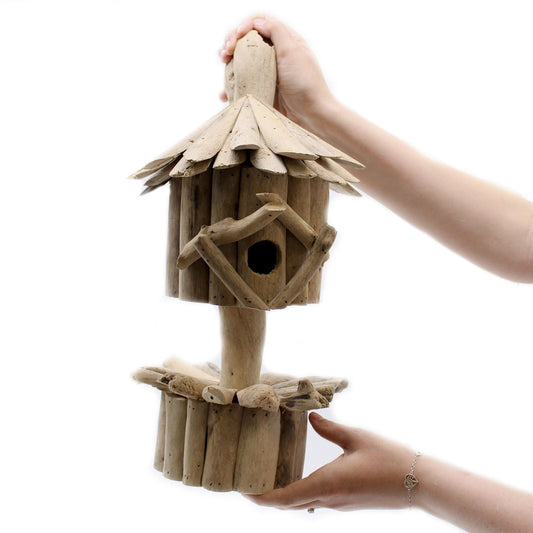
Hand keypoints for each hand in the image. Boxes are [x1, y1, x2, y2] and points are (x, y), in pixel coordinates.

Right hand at [219, 15, 335, 130]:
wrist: (311, 116)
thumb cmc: (306, 83)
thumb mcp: (292, 51)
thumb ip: (276, 31)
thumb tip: (257, 22)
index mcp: (284, 41)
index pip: (259, 24)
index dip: (243, 26)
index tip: (235, 38)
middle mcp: (275, 56)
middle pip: (247, 42)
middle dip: (231, 43)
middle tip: (224, 53)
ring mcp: (268, 75)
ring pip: (242, 63)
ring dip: (228, 64)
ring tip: (224, 67)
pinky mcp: (263, 92)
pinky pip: (243, 86)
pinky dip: (232, 88)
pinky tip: (225, 93)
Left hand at [246, 412, 415, 510]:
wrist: (419, 484)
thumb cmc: (389, 459)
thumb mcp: (356, 437)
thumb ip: (330, 429)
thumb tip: (310, 418)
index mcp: (327, 485)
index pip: (283, 498)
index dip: (260, 498)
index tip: (243, 491)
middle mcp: (329, 500)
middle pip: (288, 503)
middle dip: (266, 496)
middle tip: (249, 481)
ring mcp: (339, 504)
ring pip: (302, 503)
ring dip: (283, 494)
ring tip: (268, 476)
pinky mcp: (347, 503)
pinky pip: (316, 500)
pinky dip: (300, 492)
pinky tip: (299, 476)